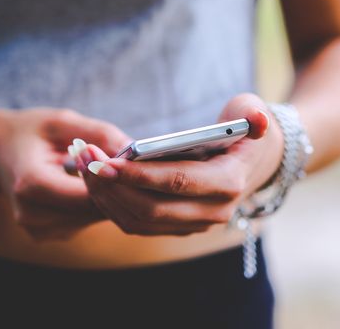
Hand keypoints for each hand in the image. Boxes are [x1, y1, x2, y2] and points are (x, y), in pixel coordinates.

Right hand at [0, 108, 131, 240]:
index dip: (116, 181)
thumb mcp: (62, 121)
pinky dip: (94, 204)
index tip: (137, 165)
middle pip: (93, 210)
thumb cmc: (29, 131)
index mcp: (31, 184)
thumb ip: (100, 134)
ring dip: (109, 198)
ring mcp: (37, 229)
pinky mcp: (45, 235)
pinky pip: (84, 221)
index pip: (89, 194)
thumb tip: (137, 151)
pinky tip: (96, 185)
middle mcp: (31, 214)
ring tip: (115, 172)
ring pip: (92, 218)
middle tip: (138, 169)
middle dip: (118, 190)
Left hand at [81, 93, 283, 235]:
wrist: (255, 161)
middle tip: (84, 160)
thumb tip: (256, 119)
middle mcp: (213, 212)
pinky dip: (112, 205)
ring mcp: (195, 224)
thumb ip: (253, 114)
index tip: (104, 162)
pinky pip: (138, 224)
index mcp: (228, 183)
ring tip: (83, 166)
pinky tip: (95, 181)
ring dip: (106, 197)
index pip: (177, 183)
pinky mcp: (178, 227)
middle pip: (151, 209)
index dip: (138, 175)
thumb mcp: (253, 111)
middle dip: (112, 186)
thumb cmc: (244, 130)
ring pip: (140, 222)